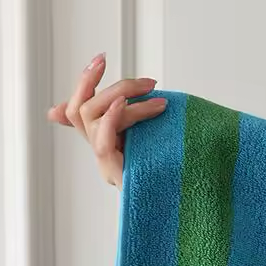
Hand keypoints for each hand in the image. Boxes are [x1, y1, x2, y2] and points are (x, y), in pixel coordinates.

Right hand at [47, 53, 166, 188]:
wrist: (186, 207)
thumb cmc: (172, 176)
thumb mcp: (152, 142)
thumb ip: (135, 119)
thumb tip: (109, 97)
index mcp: (107, 146)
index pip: (79, 109)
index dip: (85, 82)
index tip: (101, 58)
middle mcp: (102, 157)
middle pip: (83, 110)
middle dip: (113, 86)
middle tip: (149, 83)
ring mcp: (107, 167)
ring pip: (92, 119)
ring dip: (124, 100)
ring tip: (160, 102)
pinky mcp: (117, 177)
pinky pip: (102, 143)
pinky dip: (112, 118)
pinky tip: (125, 105)